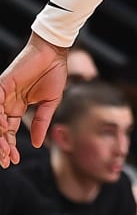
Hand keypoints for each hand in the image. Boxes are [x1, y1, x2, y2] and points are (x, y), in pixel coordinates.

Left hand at [0, 36, 69, 166]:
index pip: (8, 132)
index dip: (9, 147)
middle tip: (6, 160)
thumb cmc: (54, 74)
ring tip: (4, 150)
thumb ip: (42, 122)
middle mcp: (7, 104)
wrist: (54, 54)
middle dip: (2, 146)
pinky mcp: (1, 85)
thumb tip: (37, 144)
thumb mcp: (51, 103)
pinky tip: (4, 128)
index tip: (13, 161)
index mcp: (17, 108)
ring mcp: (3, 95)